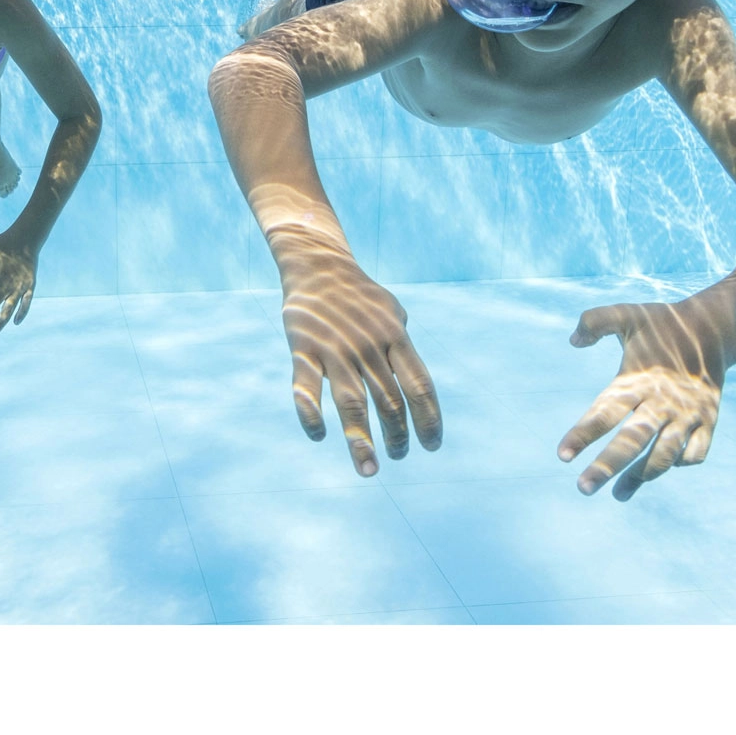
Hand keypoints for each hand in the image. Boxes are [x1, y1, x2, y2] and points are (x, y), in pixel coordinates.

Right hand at [280, 248, 441, 475]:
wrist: (317, 264)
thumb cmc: (359, 295)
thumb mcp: (392, 312)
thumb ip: (404, 349)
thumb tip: (418, 388)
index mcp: (395, 337)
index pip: (419, 386)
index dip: (429, 419)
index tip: (432, 446)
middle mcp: (368, 346)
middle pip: (389, 401)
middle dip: (397, 436)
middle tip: (398, 456)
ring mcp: (335, 349)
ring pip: (352, 404)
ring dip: (361, 442)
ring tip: (370, 470)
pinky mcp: (303, 349)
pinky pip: (306, 389)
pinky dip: (311, 415)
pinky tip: (319, 436)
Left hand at [559, 300, 724, 500]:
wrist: (713, 328)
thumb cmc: (661, 325)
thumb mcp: (628, 314)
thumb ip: (596, 321)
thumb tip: (574, 341)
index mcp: (637, 379)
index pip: (605, 411)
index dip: (583, 433)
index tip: (562, 455)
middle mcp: (661, 401)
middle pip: (633, 440)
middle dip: (607, 466)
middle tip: (583, 488)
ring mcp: (688, 414)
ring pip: (665, 454)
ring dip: (641, 477)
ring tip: (617, 495)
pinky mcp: (708, 421)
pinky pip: (695, 453)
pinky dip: (680, 463)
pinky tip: (659, 469)